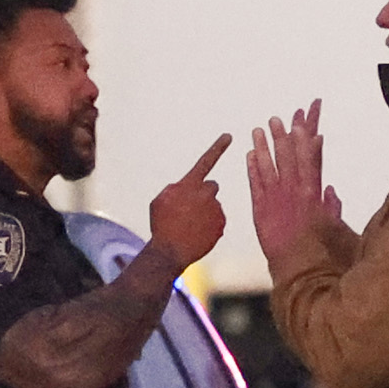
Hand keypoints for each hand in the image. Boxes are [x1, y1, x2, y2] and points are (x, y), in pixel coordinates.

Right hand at [148, 134, 230, 269]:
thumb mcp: (160, 201)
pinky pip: (217, 221)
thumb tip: (186, 187)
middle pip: (211, 186)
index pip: (206, 161)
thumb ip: (176, 189)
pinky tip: (197, 235)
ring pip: (212, 206)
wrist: (170, 251)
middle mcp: (206, 193)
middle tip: (189, 210)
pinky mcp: (222, 224)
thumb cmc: (161, 225)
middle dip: (203, 194)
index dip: (218, 147)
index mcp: (190, 184)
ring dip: (204, 213)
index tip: (228, 136)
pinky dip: (209, 227)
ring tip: (189, 227)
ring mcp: (216, 209)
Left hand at [244, 103, 342, 261]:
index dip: (306, 141)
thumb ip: (333, 207)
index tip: (303, 124)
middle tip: (276, 119)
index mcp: (314, 196)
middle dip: (283, 137)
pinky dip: (252, 169)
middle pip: (288, 158)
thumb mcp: (336, 230)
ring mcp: (276, 201)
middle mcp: (295, 194)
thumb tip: (331, 190)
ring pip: (269, 168)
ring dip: (264, 147)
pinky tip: (249, 155)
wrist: (301, 274)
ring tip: (258, 130)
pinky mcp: (260, 212)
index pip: (311, 161)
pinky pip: (255, 185)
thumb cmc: (323, 255)